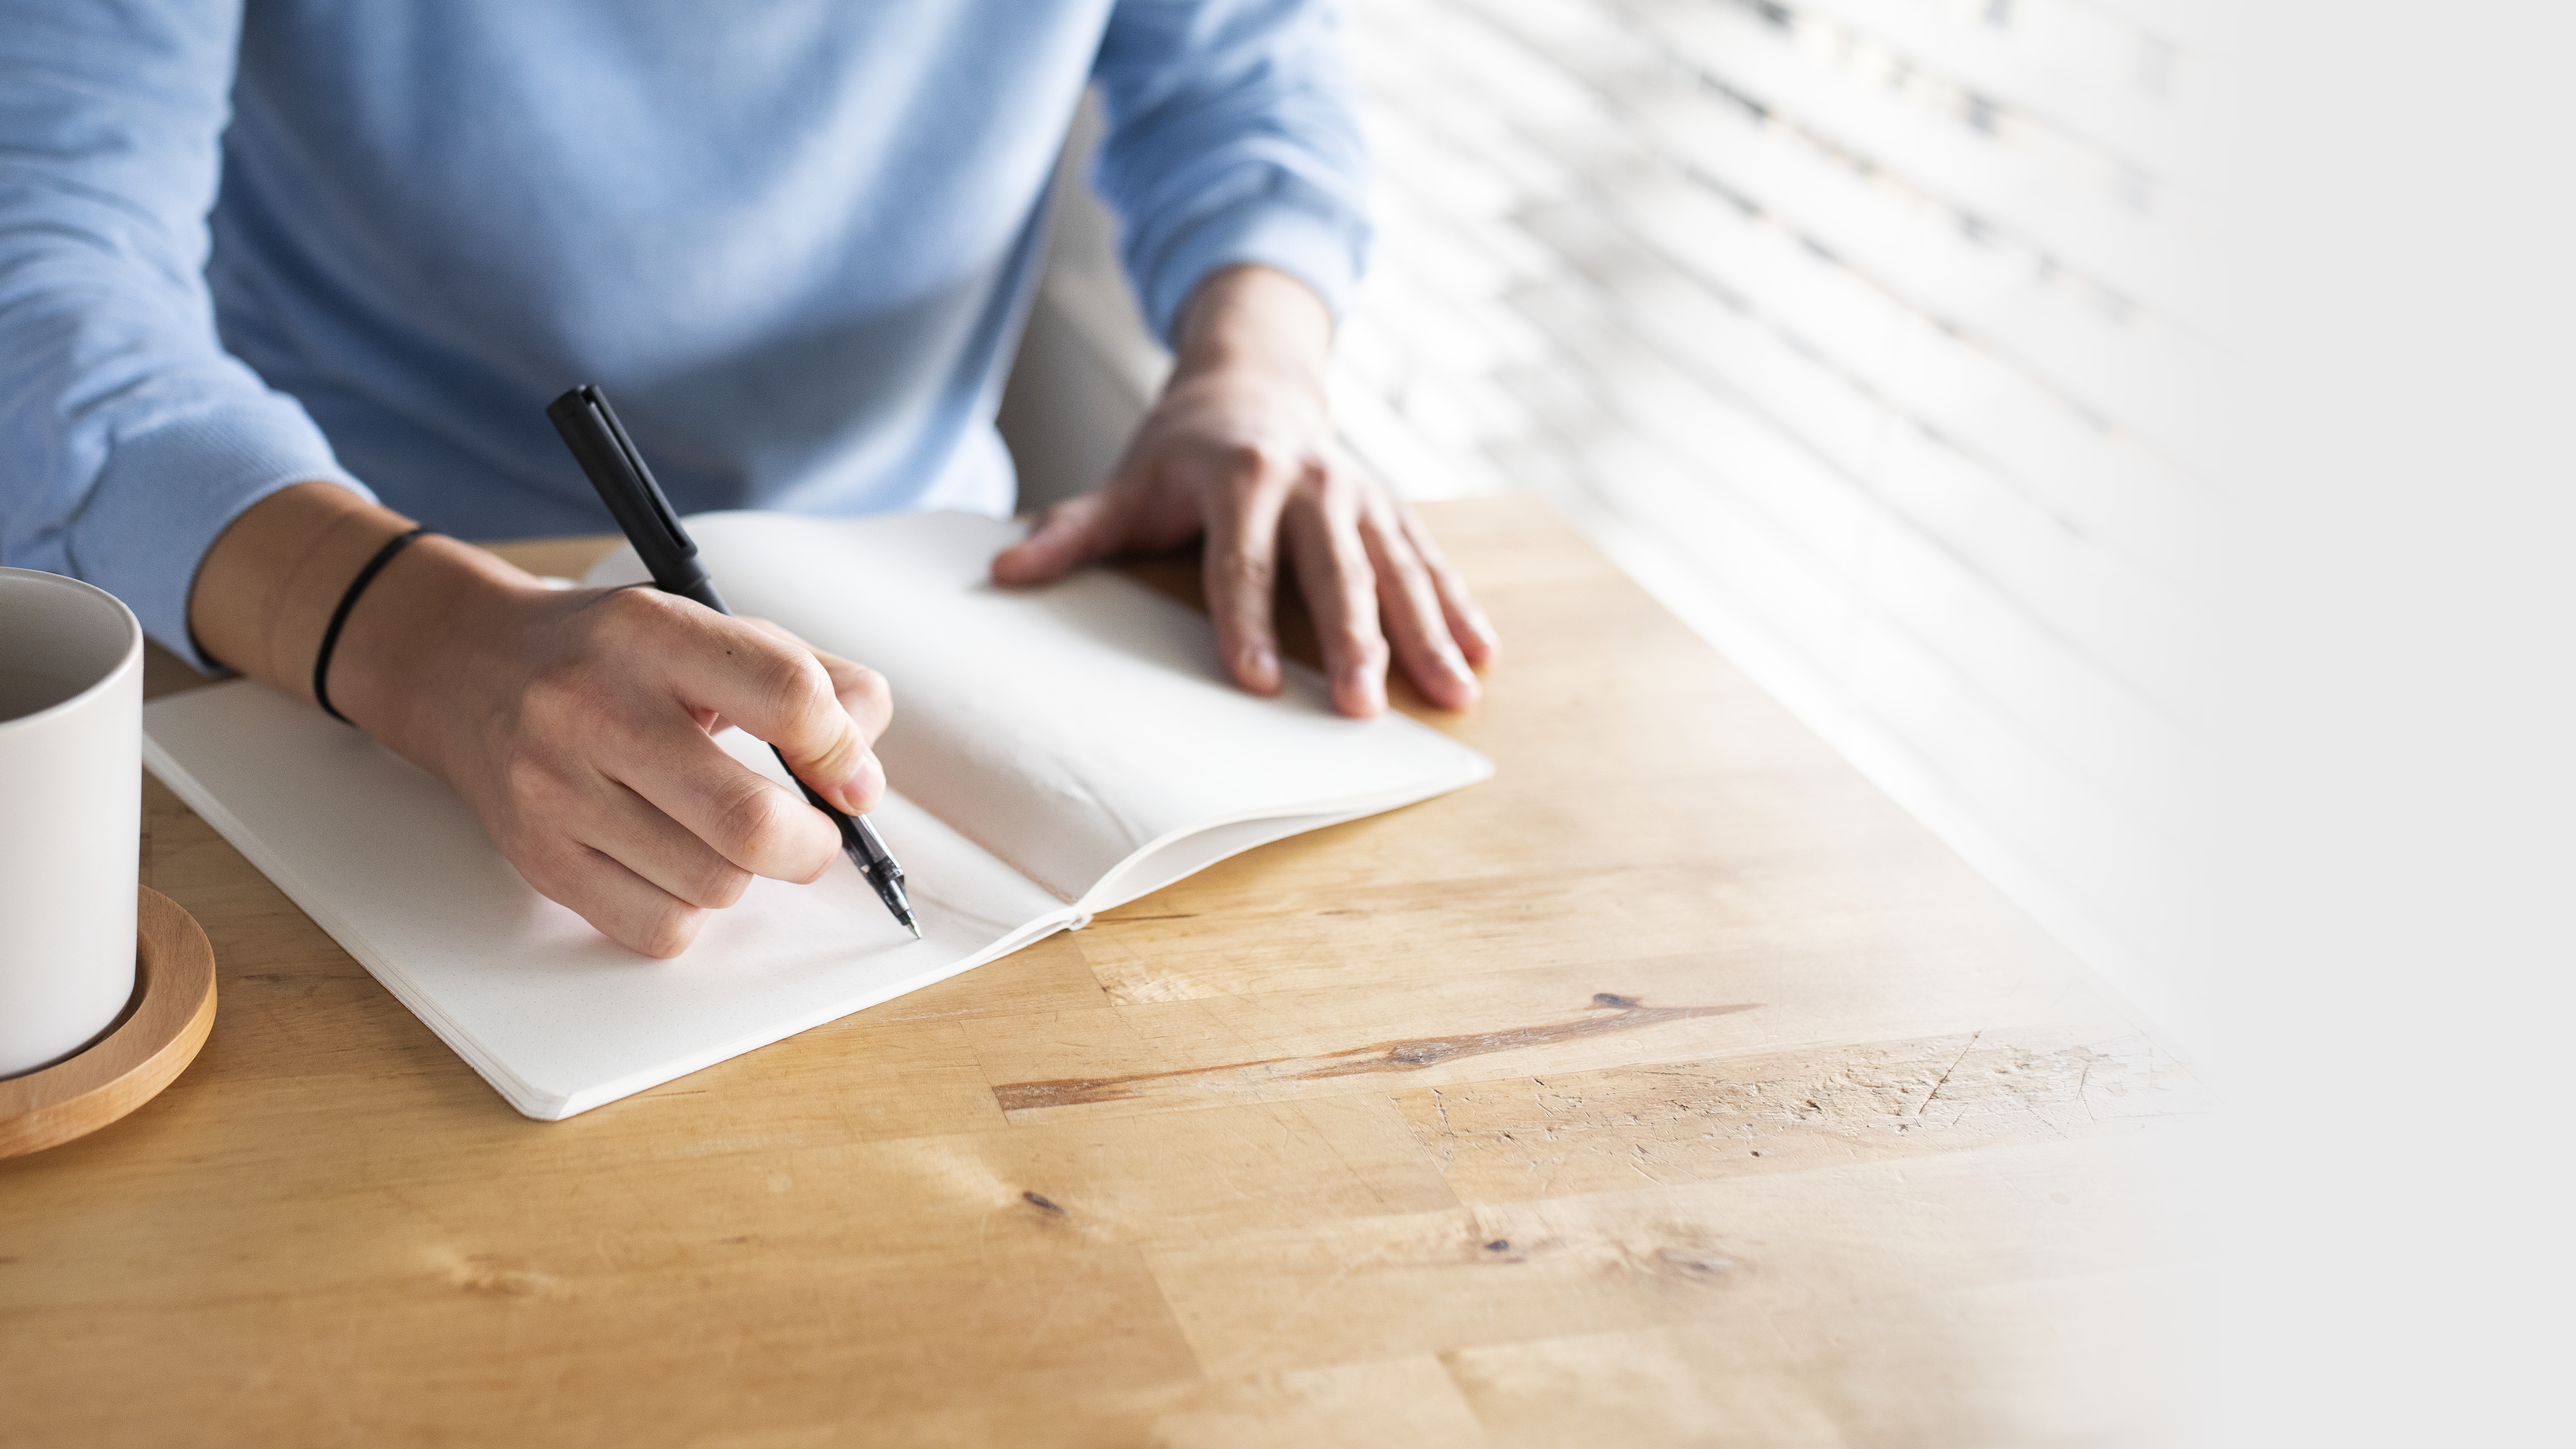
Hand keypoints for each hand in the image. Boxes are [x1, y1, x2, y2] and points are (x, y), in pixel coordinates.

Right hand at [191, 485, 891, 956]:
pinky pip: (662, 929)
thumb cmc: (613, 657)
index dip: (841, 748)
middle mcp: (596, 708)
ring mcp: (558, 791)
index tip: (842, 769)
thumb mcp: (713, 632)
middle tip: (810, 831)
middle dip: (812, 843)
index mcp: (653, 634)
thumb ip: (818, 684)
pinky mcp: (540, 861)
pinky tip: (675, 863)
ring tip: (722, 834)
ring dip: (746, 874)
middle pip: (754, 822)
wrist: (465, 668)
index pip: (791, 697)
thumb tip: (862, 780)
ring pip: (716, 885)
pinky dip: (692, 911)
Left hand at [991, 266, 1497, 716]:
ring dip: (1427, 634)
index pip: (1243, 559)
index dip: (1247, 620)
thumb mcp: (1128, 479)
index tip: (1258, 681)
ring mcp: (1362, 496)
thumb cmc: (1184, 445)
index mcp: (1241, 475)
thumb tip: (1006, 573)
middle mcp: (1313, 483)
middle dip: (1355, 639)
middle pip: (1335, 570)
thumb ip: (1074, 529)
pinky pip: (1432, 561)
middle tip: (1366, 706)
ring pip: (1399, 570)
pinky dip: (1459, 608)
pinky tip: (1482, 656)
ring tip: (1452, 693)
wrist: (1255, 379)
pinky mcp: (1393, 510)